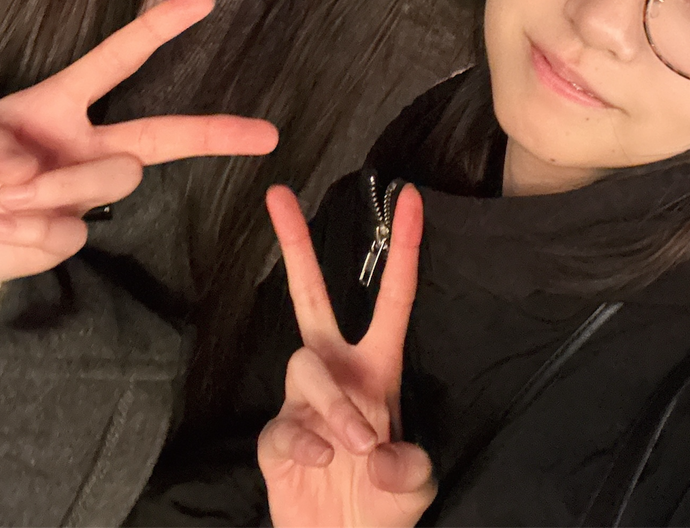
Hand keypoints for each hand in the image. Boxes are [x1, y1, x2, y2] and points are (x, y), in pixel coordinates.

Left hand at [0, 0, 277, 285]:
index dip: (160, 27)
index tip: (203, 1)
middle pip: (164, 135)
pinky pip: (73, 235)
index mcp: (58, 104)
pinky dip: (31, 232)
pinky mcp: (68, 236)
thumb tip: (28, 168)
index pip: (118, 59)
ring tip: (7, 200)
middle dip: (219, 132)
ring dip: (63, 188)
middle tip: (267, 134)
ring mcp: (79, 193)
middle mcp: (82, 144)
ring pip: (117, 180)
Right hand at [260, 183, 434, 527]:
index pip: (393, 297)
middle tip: (279, 194)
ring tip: (356, 445)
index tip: (409, 196)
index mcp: (378, 368)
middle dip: (295, 245)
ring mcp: (302, 402)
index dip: (403, 246)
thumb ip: (408, 467)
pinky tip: (323, 463)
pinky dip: (306, 443)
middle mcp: (336, 372)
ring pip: (306, 366)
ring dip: (334, 405)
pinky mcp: (275, 438)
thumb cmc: (382, 508)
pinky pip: (283, 424)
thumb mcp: (414, 486)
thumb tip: (378, 448)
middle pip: (310, 296)